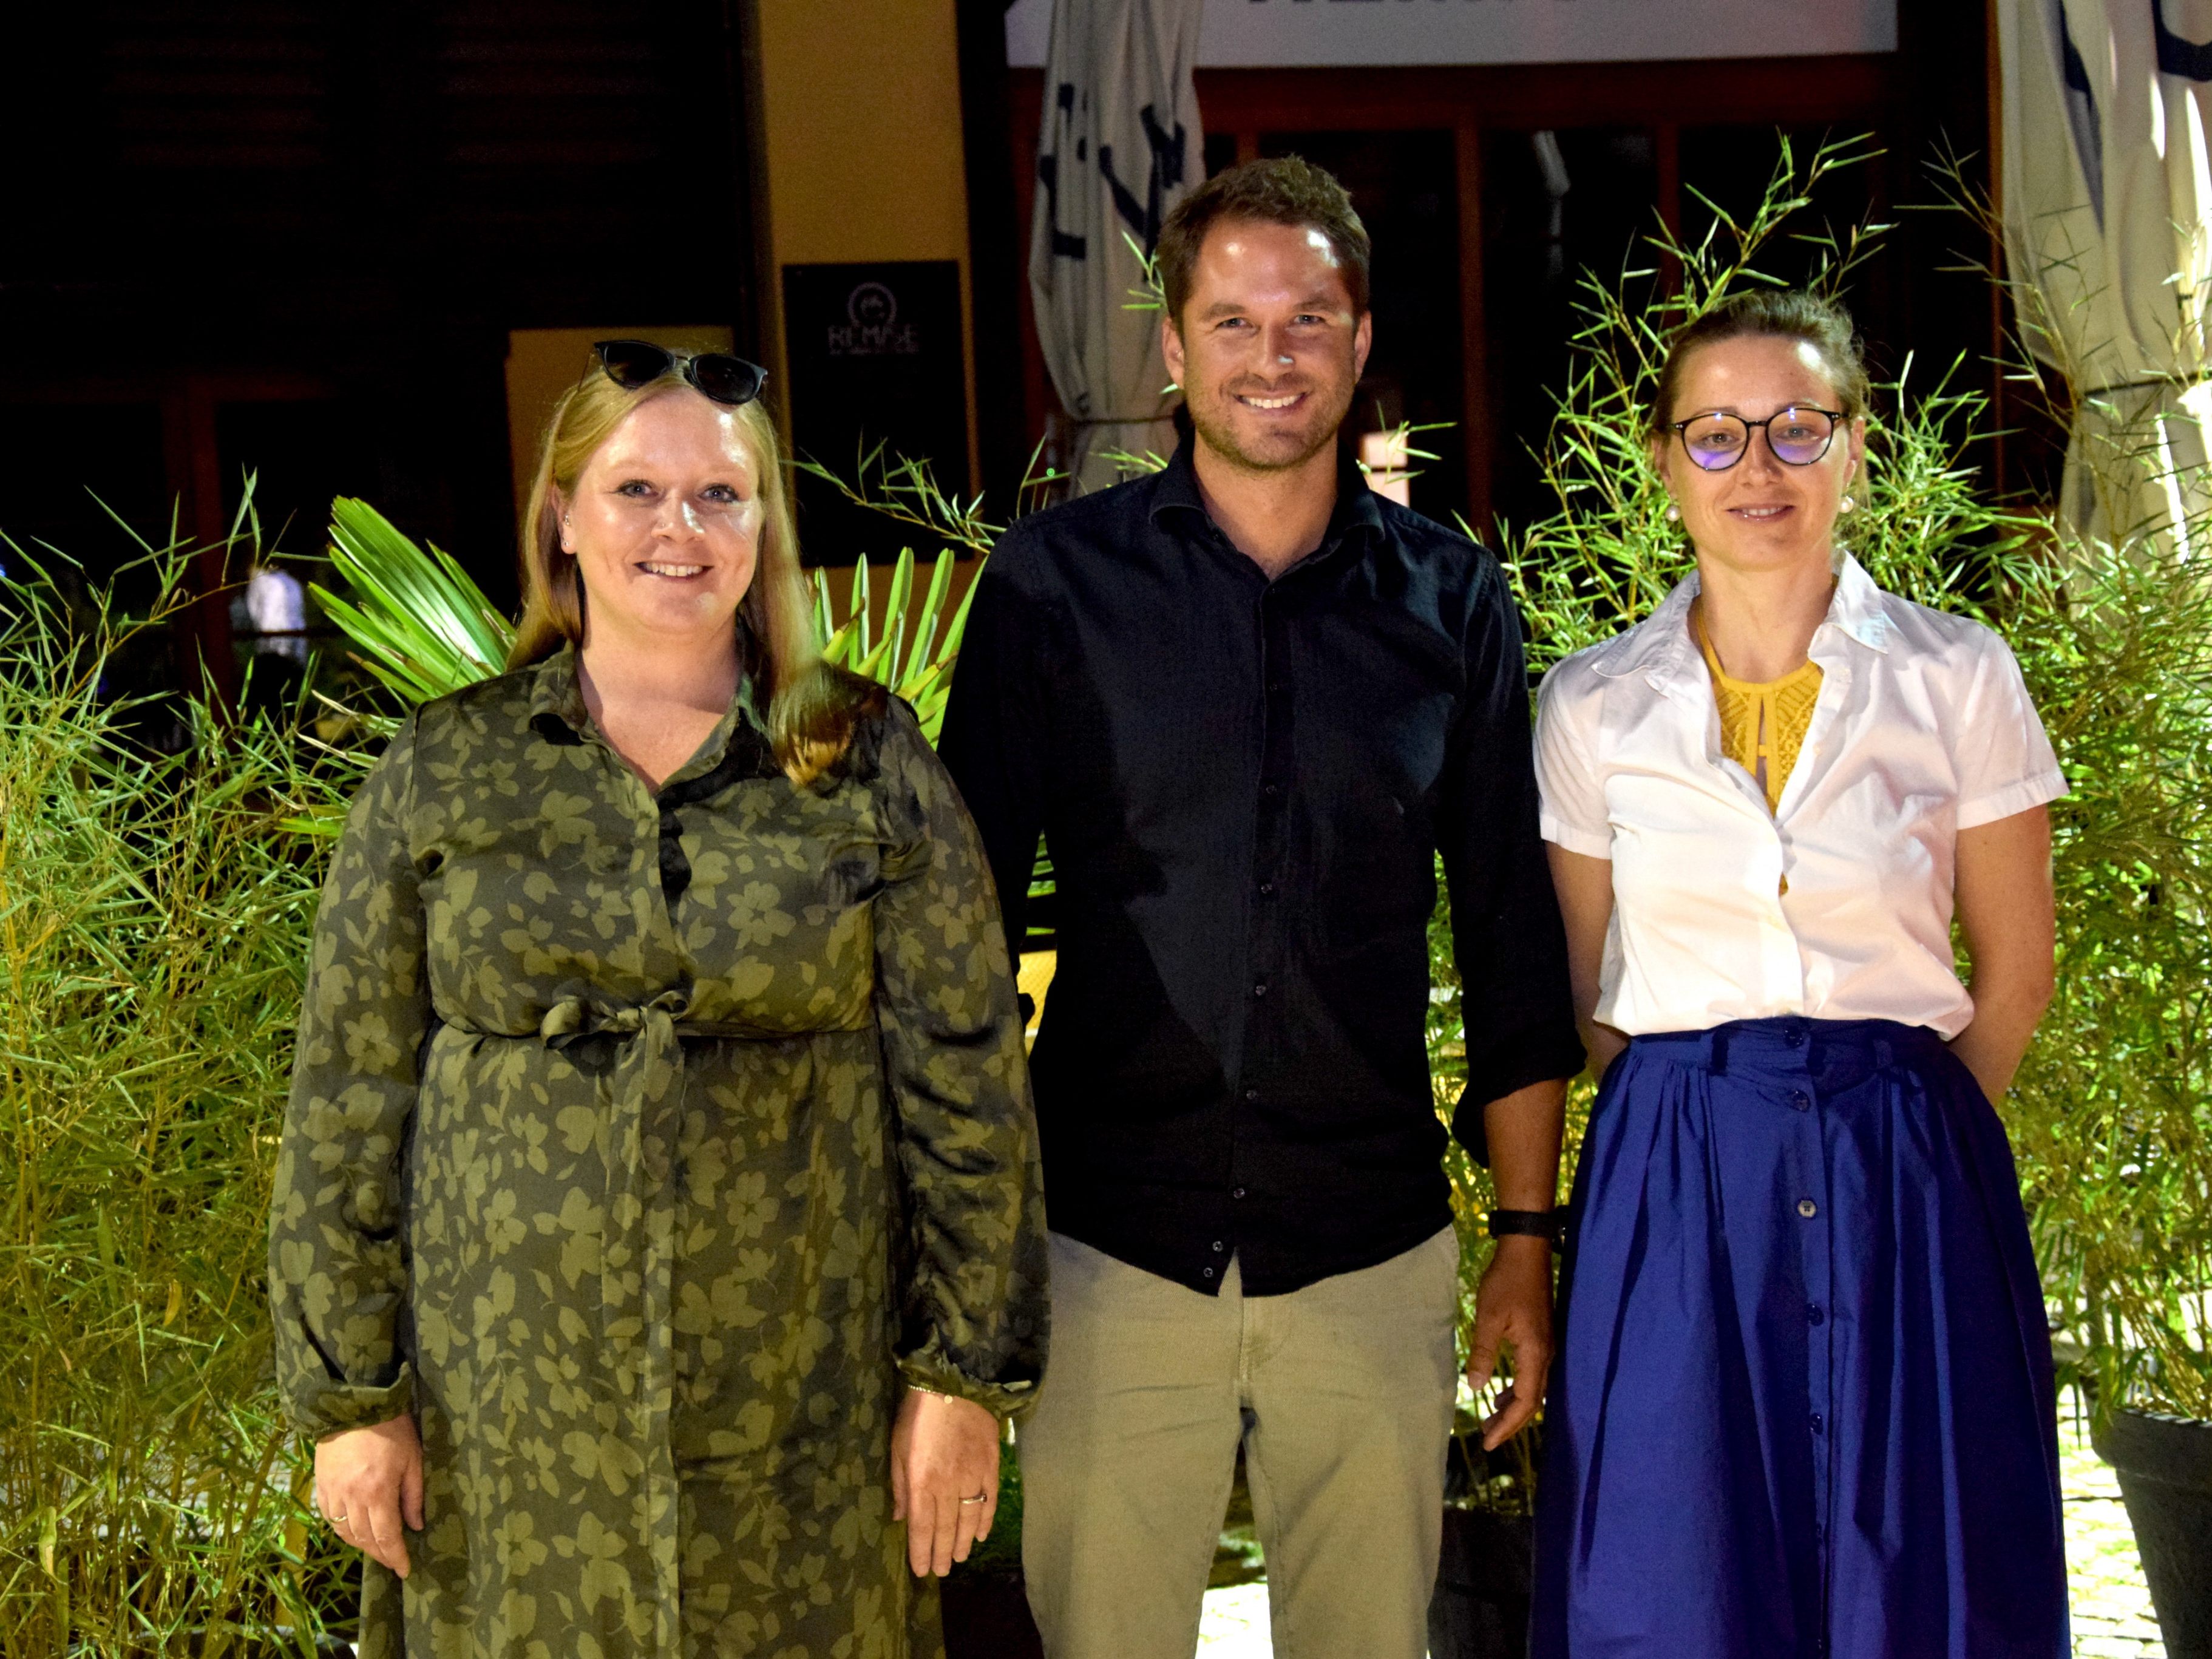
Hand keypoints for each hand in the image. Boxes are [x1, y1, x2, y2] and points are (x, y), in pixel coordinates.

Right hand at [313, 1414, 425, 1578]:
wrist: (355, 1403)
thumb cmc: (392, 1428)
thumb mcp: (413, 1459)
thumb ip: (413, 1495)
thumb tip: (416, 1526)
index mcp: (377, 1492)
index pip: (386, 1536)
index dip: (395, 1556)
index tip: (405, 1571)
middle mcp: (351, 1498)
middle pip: (364, 1538)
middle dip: (379, 1554)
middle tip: (392, 1561)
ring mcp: (333, 1492)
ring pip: (344, 1531)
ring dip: (360, 1544)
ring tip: (375, 1549)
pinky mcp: (320, 1485)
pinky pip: (328, 1517)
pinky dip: (341, 1529)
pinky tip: (351, 1531)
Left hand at [890, 1387, 999, 1577]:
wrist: (954, 1384)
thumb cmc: (919, 1415)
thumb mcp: (898, 1447)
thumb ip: (900, 1485)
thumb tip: (900, 1517)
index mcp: (922, 1482)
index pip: (922, 1527)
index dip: (921, 1551)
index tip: (922, 1571)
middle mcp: (949, 1486)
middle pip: (946, 1529)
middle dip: (942, 1553)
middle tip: (942, 1571)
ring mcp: (973, 1477)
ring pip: (969, 1520)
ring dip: (963, 1542)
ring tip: (959, 1558)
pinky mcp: (991, 1467)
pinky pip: (990, 1501)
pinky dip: (986, 1521)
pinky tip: (981, 1535)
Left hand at [1466, 1234, 1553, 1449]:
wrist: (1526, 1253)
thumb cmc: (1506, 1283)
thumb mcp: (1489, 1318)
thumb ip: (1484, 1354)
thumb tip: (1477, 1388)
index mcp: (1536, 1354)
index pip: (1524, 1402)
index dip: (1507, 1426)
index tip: (1488, 1442)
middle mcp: (1547, 1355)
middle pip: (1532, 1401)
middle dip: (1510, 1423)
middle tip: (1487, 1437)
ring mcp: (1546, 1346)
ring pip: (1533, 1388)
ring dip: (1513, 1407)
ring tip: (1491, 1419)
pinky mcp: (1541, 1338)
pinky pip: (1532, 1375)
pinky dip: (1517, 1389)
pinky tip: (1501, 1391)